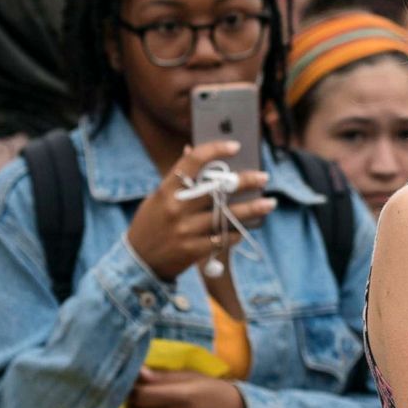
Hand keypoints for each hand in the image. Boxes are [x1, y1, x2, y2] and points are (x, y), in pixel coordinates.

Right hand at [125, 141, 275, 281]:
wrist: (138, 262)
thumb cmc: (152, 223)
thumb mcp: (159, 197)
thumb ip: (178, 178)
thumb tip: (192, 148)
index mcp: (167, 190)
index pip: (192, 161)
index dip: (215, 150)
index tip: (235, 146)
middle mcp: (177, 208)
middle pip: (218, 189)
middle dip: (245, 181)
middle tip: (263, 177)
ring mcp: (185, 230)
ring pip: (227, 216)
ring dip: (253, 209)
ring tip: (269, 203)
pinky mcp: (193, 250)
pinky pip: (223, 238)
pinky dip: (237, 232)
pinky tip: (244, 228)